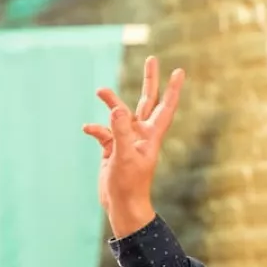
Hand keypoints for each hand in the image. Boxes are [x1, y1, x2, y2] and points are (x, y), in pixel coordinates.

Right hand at [83, 55, 183, 238]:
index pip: (165, 107)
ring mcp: (127, 141)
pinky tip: (87, 129)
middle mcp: (141, 135)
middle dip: (149, 81)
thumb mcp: (124, 157)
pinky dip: (96, 129)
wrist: (122, 207)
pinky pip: (104, 133)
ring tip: (100, 91)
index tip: (179, 71)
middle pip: (147, 101)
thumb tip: (116, 108)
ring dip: (112, 103)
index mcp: (151, 136)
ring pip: (121, 114)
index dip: (172, 89)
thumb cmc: (129, 185)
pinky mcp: (113, 150)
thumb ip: (120, 131)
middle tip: (152, 59)